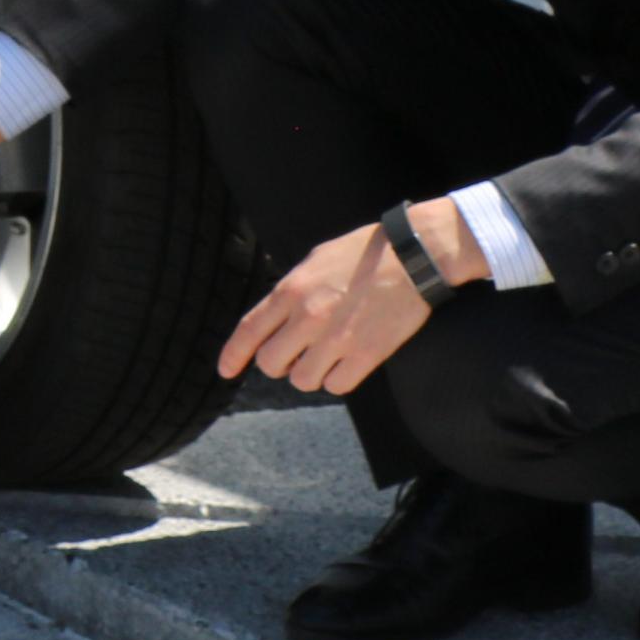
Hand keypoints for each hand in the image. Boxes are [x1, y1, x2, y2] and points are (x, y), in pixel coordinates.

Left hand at [216, 204, 474, 394]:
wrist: (413, 256)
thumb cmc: (363, 253)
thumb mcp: (314, 261)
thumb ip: (290, 292)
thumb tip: (275, 319)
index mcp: (291, 290)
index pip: (249, 331)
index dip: (233, 355)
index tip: (226, 371)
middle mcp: (308, 317)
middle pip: (272, 364)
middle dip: (279, 363)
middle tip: (295, 354)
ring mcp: (337, 339)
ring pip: (302, 381)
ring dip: (310, 372)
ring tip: (324, 355)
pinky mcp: (366, 355)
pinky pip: (336, 386)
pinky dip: (337, 379)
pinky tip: (346, 362)